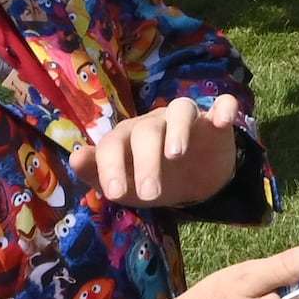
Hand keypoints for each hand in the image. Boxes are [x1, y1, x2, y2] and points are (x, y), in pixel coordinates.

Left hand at [84, 94, 245, 209]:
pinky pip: (223, 105)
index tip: (115, 193)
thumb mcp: (124, 184)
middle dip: (146, 162)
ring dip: (178, 129)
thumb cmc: (151, 178)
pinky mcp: (216, 121)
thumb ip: (97, 173)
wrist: (194, 180)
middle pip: (147, 130)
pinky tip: (223, 121)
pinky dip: (224, 108)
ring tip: (176, 155)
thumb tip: (74, 158)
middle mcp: (156, 122)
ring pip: (181, 110)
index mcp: (129, 136)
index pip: (114, 143)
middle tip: (150, 193)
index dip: (111, 165)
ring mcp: (188, 119)